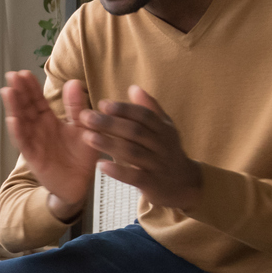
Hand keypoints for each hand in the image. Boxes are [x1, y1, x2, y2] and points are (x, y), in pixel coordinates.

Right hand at [1, 71, 101, 211]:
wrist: (79, 184)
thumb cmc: (81, 156)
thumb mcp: (84, 127)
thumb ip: (77, 107)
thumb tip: (74, 82)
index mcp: (50, 121)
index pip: (37, 101)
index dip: (30, 88)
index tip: (24, 73)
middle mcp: (39, 129)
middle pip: (26, 108)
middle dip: (19, 92)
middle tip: (13, 76)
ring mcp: (34, 143)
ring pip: (21, 122)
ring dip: (14, 108)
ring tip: (8, 92)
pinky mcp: (34, 157)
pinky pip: (24, 144)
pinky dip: (18, 132)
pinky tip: (13, 120)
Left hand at [78, 85, 202, 210]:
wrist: (184, 184)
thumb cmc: (167, 152)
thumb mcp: (164, 129)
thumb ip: (149, 109)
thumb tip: (133, 87)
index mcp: (164, 129)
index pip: (144, 115)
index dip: (124, 109)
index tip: (102, 104)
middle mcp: (162, 146)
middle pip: (135, 132)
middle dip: (110, 123)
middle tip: (87, 117)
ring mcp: (158, 165)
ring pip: (132, 152)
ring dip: (109, 143)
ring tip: (88, 137)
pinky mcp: (152, 184)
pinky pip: (134, 177)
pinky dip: (117, 171)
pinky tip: (100, 165)